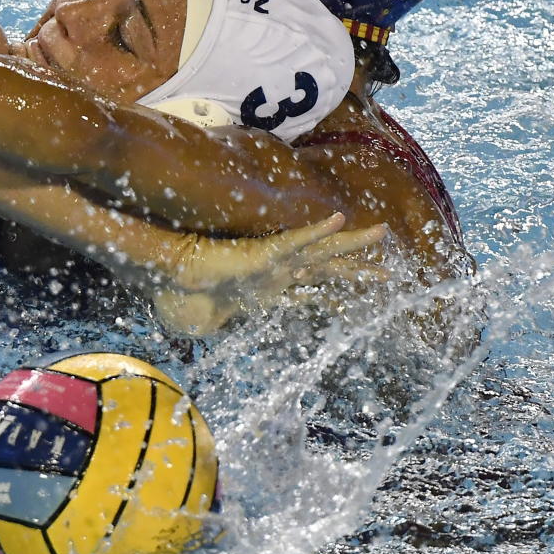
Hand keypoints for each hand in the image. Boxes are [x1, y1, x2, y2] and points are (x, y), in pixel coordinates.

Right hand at [140, 213, 389, 335]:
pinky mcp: (261, 253)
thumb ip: (222, 325)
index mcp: (267, 288)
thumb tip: (214, 333)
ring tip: (383, 233)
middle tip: (388, 271)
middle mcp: (277, 272)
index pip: (309, 289)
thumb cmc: (180, 299)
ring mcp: (272, 260)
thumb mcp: (209, 322)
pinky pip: (294, 241)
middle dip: (357, 267)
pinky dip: (317, 232)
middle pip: (326, 267)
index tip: (357, 294)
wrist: (165, 283)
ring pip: (322, 250)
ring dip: (353, 243)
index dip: (335, 291)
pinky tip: (339, 220)